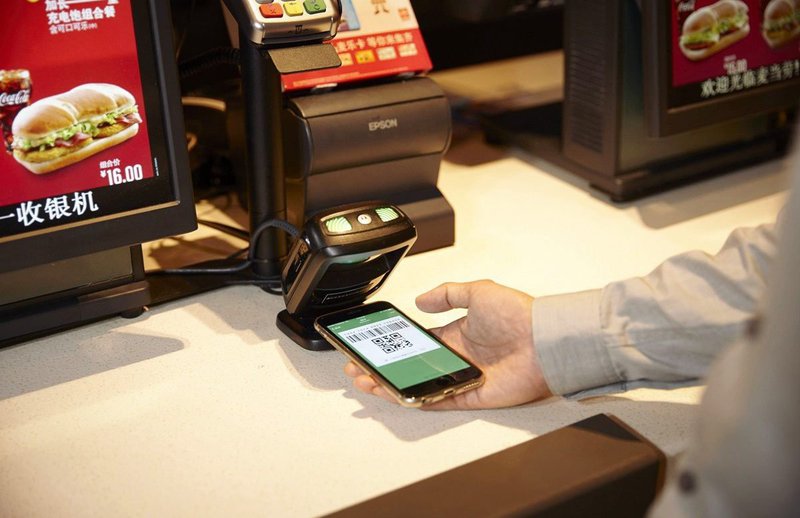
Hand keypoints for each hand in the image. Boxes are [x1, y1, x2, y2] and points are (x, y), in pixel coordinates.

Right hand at [344, 280, 552, 408]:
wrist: (545, 339)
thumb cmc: (519, 313)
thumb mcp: (478, 291)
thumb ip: (447, 294)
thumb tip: (420, 300)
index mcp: (459, 333)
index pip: (418, 342)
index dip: (393, 344)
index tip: (373, 344)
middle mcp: (459, 356)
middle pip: (412, 366)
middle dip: (384, 367)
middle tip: (359, 366)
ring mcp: (463, 377)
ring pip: (419, 385)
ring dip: (391, 384)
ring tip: (367, 381)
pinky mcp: (472, 395)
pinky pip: (438, 400)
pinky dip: (415, 398)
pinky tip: (394, 393)